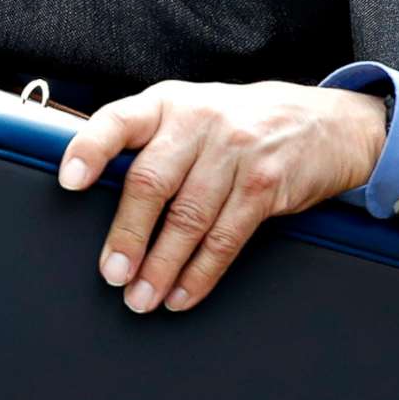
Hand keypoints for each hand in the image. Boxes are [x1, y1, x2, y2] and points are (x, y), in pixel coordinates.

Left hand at [57, 80, 388, 312]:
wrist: (328, 123)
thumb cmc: (245, 122)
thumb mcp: (196, 113)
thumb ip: (153, 141)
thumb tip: (97, 192)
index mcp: (171, 102)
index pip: (120, 120)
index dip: (91, 149)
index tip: (70, 180)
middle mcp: (201, 119)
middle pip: (153, 182)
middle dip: (128, 236)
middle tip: (113, 275)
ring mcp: (237, 150)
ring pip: (188, 218)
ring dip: (162, 267)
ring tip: (143, 297)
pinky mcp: (266, 183)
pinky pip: (225, 237)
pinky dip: (200, 273)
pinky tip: (182, 293)